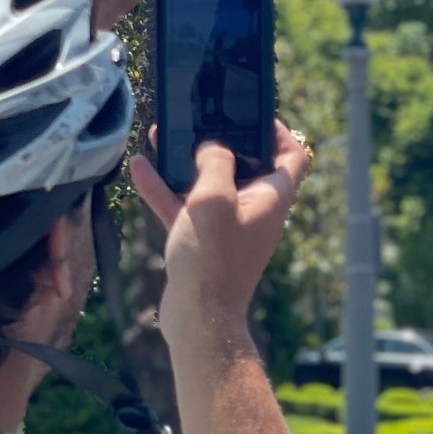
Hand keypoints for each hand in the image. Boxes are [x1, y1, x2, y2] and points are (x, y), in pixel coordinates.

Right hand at [131, 122, 312, 349]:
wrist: (197, 317)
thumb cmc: (212, 258)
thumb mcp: (214, 197)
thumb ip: (216, 161)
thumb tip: (213, 147)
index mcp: (271, 199)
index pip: (292, 158)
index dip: (279, 132)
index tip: (256, 116)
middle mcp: (255, 213)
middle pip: (246, 167)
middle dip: (222, 142)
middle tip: (202, 120)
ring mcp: (229, 229)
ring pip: (210, 186)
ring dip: (187, 162)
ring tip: (161, 135)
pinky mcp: (203, 243)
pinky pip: (186, 209)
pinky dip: (166, 189)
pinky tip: (140, 168)